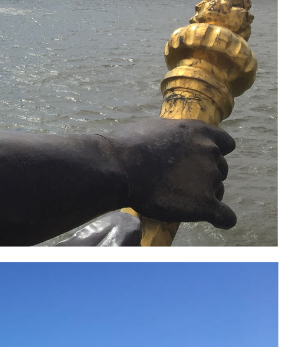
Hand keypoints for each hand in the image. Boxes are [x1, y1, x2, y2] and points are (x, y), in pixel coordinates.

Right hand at [110, 118, 236, 228]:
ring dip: (205, 195)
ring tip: (179, 200)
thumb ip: (175, 134)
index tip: (199, 162)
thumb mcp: (156, 126)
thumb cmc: (129, 145)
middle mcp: (210, 153)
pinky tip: (213, 220)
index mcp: (201, 132)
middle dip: (205, 176)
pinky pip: (225, 217)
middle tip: (180, 184)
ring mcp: (210, 179)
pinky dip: (221, 219)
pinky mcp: (205, 204)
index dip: (213, 154)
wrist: (119, 168)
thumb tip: (174, 141)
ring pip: (219, 191)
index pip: (226, 144)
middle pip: (221, 169)